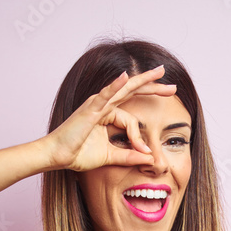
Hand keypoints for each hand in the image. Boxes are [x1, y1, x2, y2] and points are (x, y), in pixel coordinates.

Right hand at [42, 64, 176, 171]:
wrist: (58, 157)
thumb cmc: (78, 154)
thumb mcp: (110, 156)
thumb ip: (129, 156)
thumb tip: (149, 158)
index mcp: (107, 115)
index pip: (132, 120)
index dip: (140, 136)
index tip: (145, 152)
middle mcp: (104, 105)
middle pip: (133, 92)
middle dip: (153, 87)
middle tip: (172, 86)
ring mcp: (97, 104)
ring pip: (124, 89)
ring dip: (143, 80)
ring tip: (160, 73)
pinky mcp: (90, 109)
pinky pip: (105, 95)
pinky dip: (115, 85)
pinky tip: (125, 76)